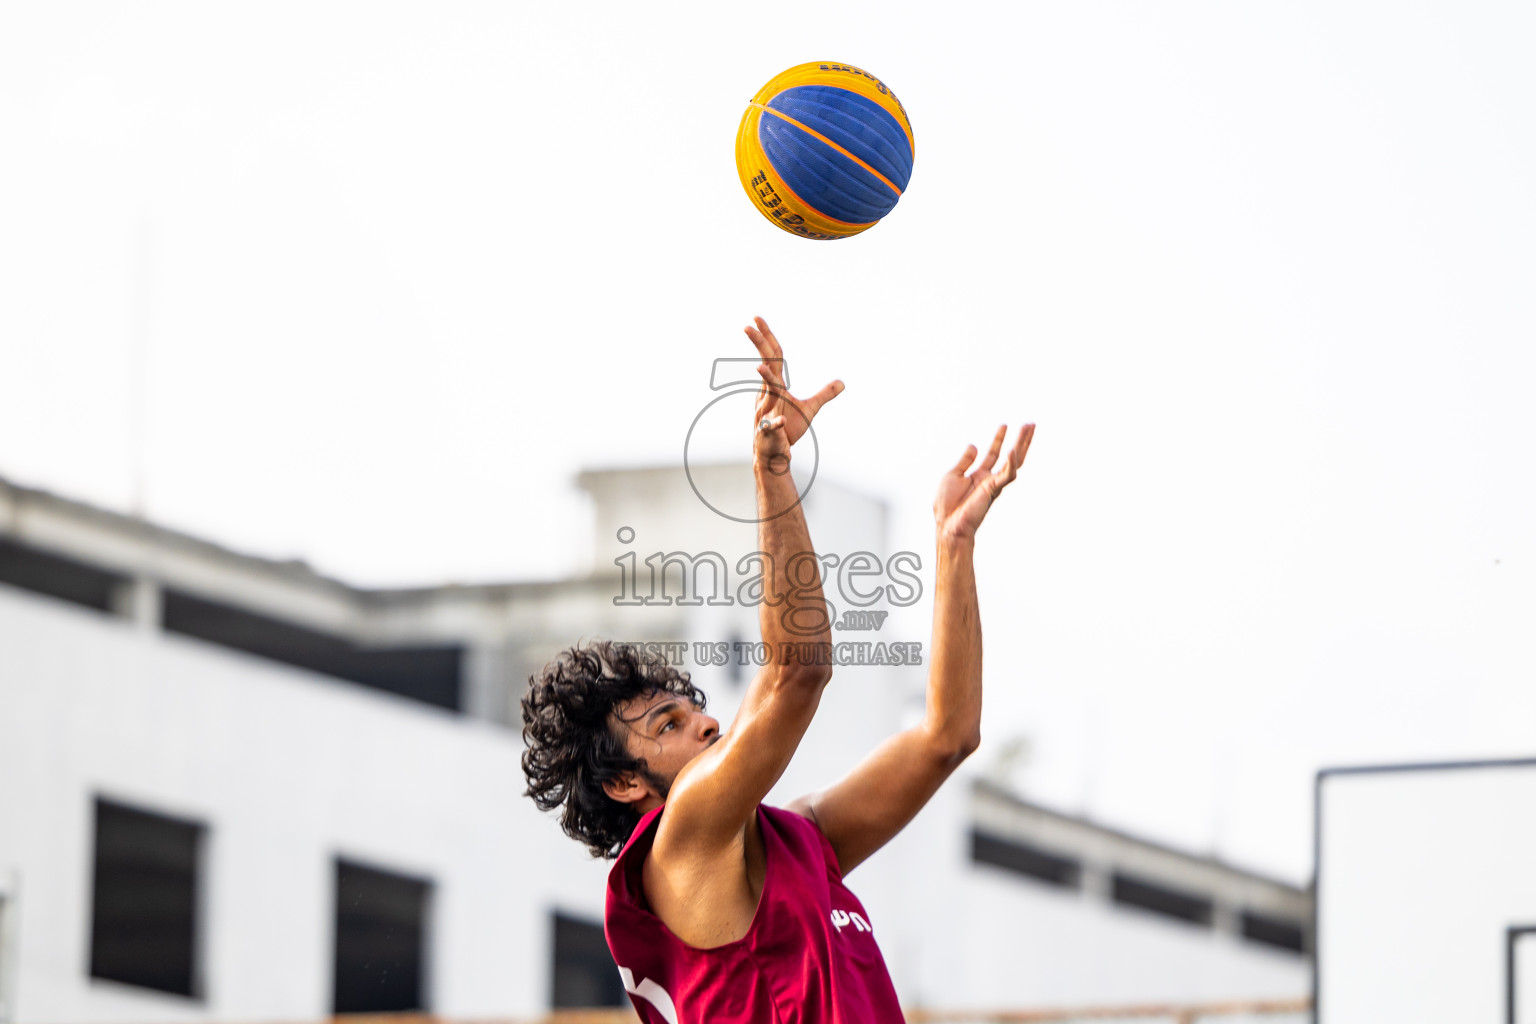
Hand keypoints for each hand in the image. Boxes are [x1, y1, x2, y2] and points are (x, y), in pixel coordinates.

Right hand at [744, 317, 843, 454]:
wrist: (772, 456)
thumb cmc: (786, 431)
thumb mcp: (808, 410)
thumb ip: (824, 395)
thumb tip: (842, 383)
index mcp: (775, 387)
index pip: (773, 358)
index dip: (767, 338)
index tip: (757, 318)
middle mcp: (768, 396)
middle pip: (767, 366)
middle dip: (758, 346)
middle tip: (748, 326)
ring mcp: (766, 413)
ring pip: (767, 393)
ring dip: (766, 380)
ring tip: (760, 366)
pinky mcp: (770, 433)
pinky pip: (772, 427)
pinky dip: (775, 425)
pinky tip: (779, 423)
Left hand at [934, 424, 1034, 540]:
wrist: (948, 524)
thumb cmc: (948, 505)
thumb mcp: (953, 475)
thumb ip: (965, 461)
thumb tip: (973, 445)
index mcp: (980, 476)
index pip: (993, 454)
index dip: (998, 439)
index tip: (1004, 425)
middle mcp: (990, 479)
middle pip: (1010, 456)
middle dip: (1021, 440)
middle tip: (1030, 424)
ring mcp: (994, 484)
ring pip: (1014, 462)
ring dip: (1022, 444)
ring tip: (1029, 428)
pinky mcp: (993, 489)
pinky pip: (1006, 475)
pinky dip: (1011, 463)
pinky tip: (1012, 450)